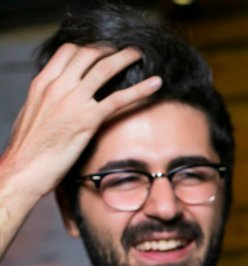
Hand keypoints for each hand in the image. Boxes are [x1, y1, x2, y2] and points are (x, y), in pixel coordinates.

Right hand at [0, 43, 161, 201]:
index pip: (68, 52)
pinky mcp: (88, 119)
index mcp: (43, 83)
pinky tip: (156, 84)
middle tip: (127, 50)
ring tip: (141, 54)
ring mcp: (73, 101)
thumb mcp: (33, 115)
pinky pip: (119, 99)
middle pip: (88, 54)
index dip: (89, 47)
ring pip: (104, 69)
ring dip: (126, 58)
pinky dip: (141, 89)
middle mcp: (57, 87)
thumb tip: (59, 102)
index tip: (104, 50)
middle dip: (110, 48)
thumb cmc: (28, 148)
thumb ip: (48, 102)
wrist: (22, 168)